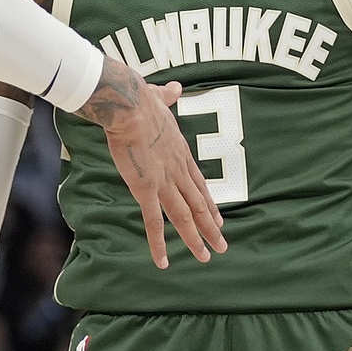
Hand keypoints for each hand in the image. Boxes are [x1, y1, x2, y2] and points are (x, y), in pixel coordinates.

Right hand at [79, 59, 225, 268]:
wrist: (130, 104)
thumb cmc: (139, 97)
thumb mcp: (158, 96)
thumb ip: (167, 96)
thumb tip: (174, 88)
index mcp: (180, 151)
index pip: (199, 182)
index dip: (209, 202)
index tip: (218, 217)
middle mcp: (178, 169)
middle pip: (199, 203)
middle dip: (211, 226)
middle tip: (222, 245)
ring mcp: (165, 181)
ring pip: (185, 216)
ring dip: (196, 238)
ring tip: (206, 256)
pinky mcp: (146, 188)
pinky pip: (154, 222)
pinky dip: (159, 244)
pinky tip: (163, 262)